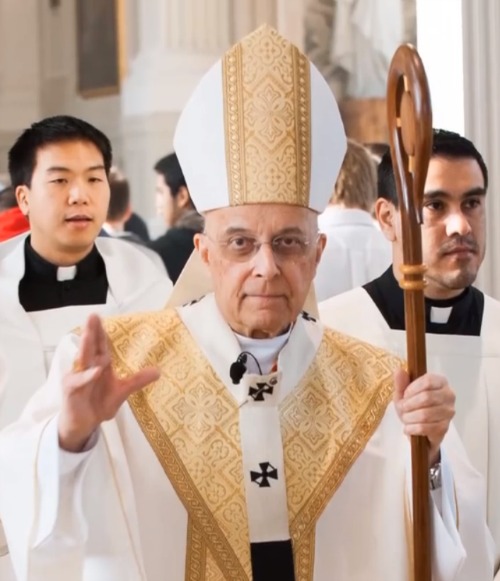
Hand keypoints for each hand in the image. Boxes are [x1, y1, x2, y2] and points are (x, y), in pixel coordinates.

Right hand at [58, 314, 159, 451]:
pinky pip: (79, 382)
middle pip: (90, 347)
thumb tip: (158, 371)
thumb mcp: (122, 391)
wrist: (85, 425)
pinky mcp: (71, 390)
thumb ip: (138, 380)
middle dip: (91, 331)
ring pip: (83, 360)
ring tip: (89, 333)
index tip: (99, 316)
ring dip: (86, 346)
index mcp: (100, 364)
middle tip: (92, 316)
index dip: (100, 331)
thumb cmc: (99, 404)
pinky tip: (96, 370)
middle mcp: (88, 367)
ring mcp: (78, 377)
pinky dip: (87, 376)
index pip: (101, 344)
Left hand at [393, 368, 454, 465]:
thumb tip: (399, 370)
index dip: (412, 388)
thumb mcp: (403, 393)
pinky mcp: (445, 428)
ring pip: (425, 414)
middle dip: (409, 404)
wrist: (418, 428)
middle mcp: (449, 395)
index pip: (428, 381)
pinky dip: (412, 428)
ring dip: (409, 417)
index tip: (405, 395)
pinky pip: (425, 428)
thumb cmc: (412, 406)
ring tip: (406, 418)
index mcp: (440, 381)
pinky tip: (408, 428)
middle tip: (403, 408)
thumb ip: (401, 382)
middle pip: (427, 397)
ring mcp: (449, 412)